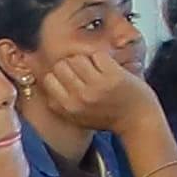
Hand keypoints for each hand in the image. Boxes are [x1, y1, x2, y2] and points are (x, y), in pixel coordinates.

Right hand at [21, 36, 159, 145]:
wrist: (139, 122)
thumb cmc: (108, 117)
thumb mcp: (77, 115)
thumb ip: (59, 98)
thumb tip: (38, 70)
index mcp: (67, 108)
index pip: (48, 79)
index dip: (59, 75)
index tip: (71, 77)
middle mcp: (79, 98)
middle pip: (61, 65)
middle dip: (72, 66)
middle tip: (86, 73)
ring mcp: (96, 87)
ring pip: (77, 58)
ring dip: (87, 60)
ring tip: (98, 71)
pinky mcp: (112, 77)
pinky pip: (97, 55)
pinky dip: (104, 59)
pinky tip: (110, 69)